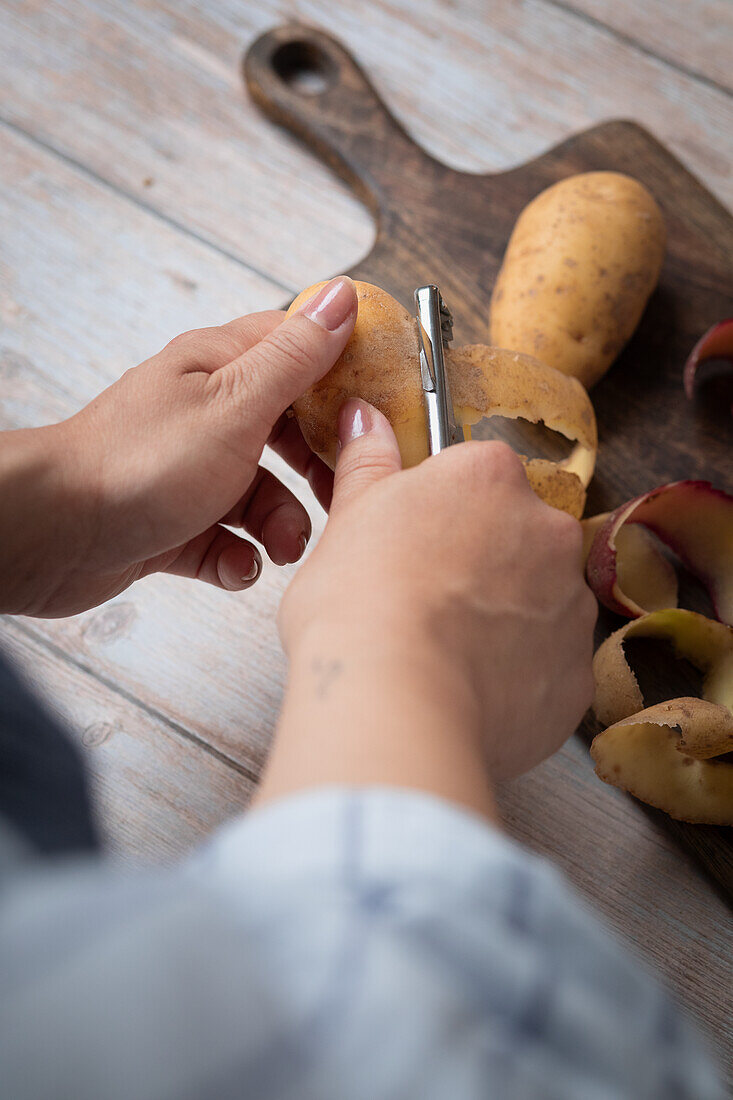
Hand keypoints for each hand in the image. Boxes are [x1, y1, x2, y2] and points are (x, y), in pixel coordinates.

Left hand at [0, 277, 357, 616]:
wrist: (54, 534)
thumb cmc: (136, 464)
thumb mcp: (236, 404)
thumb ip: (294, 358)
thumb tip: (341, 297)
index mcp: (219, 368)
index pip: (299, 350)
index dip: (345, 376)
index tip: (379, 409)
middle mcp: (205, 414)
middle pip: (288, 430)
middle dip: (318, 467)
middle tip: (338, 492)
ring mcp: (188, 470)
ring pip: (261, 493)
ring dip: (281, 524)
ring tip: (281, 545)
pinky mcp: (173, 522)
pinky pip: (227, 539)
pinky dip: (239, 556)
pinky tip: (236, 563)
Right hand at [258, 399, 595, 814]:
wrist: (394, 708)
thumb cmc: (361, 606)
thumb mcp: (348, 520)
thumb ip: (368, 462)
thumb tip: (365, 415)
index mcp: (489, 478)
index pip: (476, 475)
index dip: (440, 511)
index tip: (413, 541)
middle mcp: (548, 531)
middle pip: (517, 536)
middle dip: (481, 562)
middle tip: (424, 601)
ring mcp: (571, 606)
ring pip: (539, 602)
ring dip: (505, 619)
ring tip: (444, 654)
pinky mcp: (577, 677)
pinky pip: (548, 667)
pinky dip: (518, 677)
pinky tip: (468, 691)